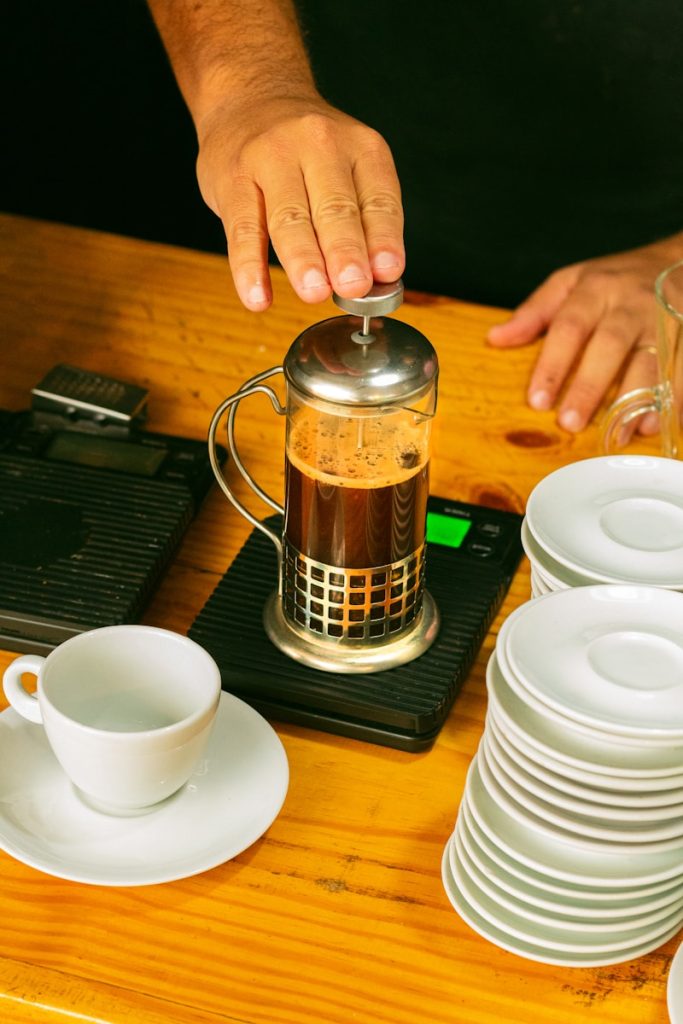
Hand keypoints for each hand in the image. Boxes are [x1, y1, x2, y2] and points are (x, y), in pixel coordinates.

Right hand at [196, 92, 404, 310]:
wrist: (249, 97)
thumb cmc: (306, 152)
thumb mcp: (347, 168)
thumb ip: (363, 221)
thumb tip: (376, 281)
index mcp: (358, 147)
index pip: (377, 198)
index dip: (384, 237)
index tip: (387, 271)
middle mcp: (317, 144)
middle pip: (333, 206)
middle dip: (345, 250)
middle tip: (354, 286)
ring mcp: (270, 158)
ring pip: (289, 216)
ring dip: (303, 259)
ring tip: (314, 292)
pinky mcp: (232, 178)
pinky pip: (242, 229)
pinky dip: (249, 268)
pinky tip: (258, 297)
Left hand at [486, 235, 682, 432]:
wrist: (679, 260)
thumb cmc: (615, 280)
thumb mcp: (571, 282)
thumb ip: (534, 312)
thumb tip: (495, 338)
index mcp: (596, 290)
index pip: (569, 327)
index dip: (552, 365)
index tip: (537, 401)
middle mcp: (631, 304)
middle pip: (610, 345)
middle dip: (590, 386)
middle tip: (571, 422)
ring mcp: (665, 320)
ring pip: (652, 360)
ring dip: (635, 400)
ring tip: (619, 433)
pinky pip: (681, 369)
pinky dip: (671, 399)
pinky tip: (654, 424)